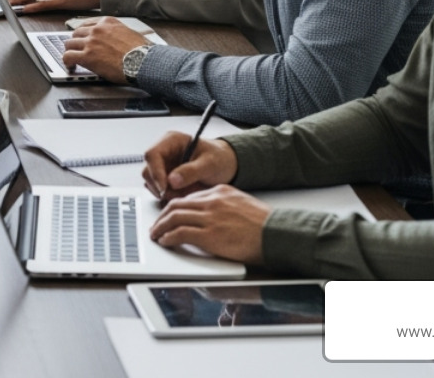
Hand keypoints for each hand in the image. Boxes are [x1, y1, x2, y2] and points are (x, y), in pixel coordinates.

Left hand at [60, 18, 150, 81]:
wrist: (144, 61)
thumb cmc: (142, 51)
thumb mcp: (130, 33)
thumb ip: (117, 33)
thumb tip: (116, 39)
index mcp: (108, 22)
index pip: (87, 24)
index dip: (83, 33)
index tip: (82, 38)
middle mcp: (97, 29)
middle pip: (76, 33)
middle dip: (76, 42)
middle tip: (77, 49)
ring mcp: (91, 42)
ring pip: (69, 43)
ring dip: (70, 51)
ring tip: (72, 59)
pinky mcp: (87, 56)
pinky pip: (68, 56)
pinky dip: (67, 61)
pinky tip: (71, 66)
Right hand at [141, 130, 238, 200]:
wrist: (226, 166)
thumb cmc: (219, 159)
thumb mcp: (210, 163)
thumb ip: (191, 171)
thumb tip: (172, 180)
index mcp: (172, 140)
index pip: (152, 154)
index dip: (155, 172)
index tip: (164, 188)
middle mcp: (164, 152)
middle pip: (148, 170)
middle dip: (161, 186)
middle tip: (178, 193)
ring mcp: (163, 165)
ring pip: (151, 182)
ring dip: (167, 192)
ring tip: (187, 192)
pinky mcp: (165, 177)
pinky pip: (158, 189)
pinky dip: (169, 195)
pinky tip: (184, 193)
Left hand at [147, 185, 269, 264]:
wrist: (277, 233)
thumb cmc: (265, 224)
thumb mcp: (242, 204)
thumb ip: (223, 206)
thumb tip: (210, 216)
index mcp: (220, 192)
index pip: (189, 197)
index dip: (175, 207)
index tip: (169, 215)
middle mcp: (212, 202)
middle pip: (176, 205)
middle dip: (162, 216)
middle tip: (156, 225)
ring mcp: (209, 218)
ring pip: (174, 217)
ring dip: (160, 226)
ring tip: (156, 234)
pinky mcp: (209, 236)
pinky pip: (180, 233)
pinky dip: (168, 237)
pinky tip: (165, 241)